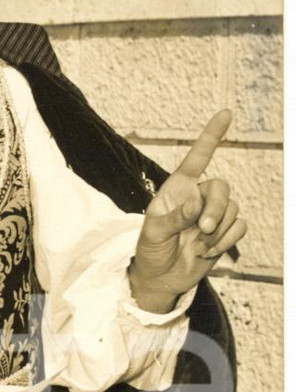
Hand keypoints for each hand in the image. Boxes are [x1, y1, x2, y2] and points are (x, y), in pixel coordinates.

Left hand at [130, 110, 245, 311]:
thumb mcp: (153, 234)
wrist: (161, 278)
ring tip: (198, 246)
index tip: (226, 113)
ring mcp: (212, 214)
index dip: (211, 136)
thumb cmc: (150, 251)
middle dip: (216, 209)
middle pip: (222, 188)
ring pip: (232, 209)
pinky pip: (240, 227)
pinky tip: (208, 252)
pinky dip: (227, 241)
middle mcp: (197, 196)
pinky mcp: (224, 231)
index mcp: (177, 189)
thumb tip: (196, 206)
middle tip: (202, 229)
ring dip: (217, 231)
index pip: (197, 158)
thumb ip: (174, 218)